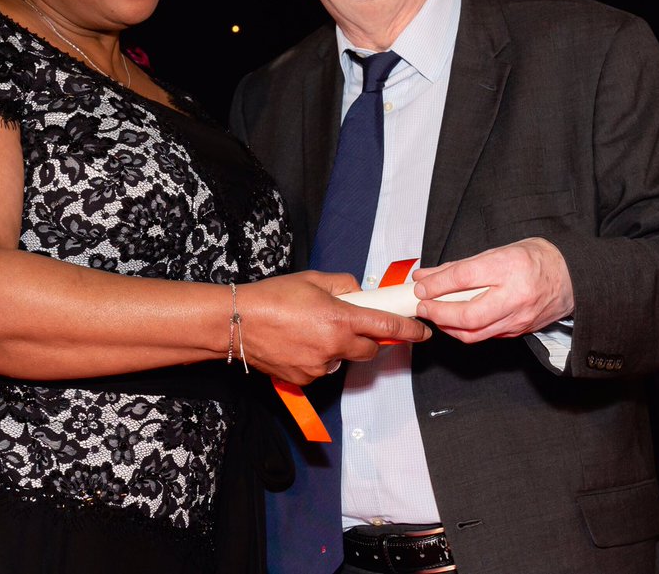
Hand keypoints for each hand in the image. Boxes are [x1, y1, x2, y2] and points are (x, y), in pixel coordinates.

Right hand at [239, 271, 431, 383]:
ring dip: (339, 348)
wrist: (236, 322)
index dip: (408, 330)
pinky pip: (323, 369)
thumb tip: (359, 293)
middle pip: (369, 350)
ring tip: (311, 331)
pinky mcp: (305, 379)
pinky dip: (319, 358)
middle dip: (368, 338)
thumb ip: (344, 285)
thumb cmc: (271, 297)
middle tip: (353, 324)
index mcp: (340, 319)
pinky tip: (299, 343)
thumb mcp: (313, 279)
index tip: (422, 331)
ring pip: (344, 359)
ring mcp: (320, 367)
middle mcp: (334, 346)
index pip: (386, 327)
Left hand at [412, 237, 573, 341]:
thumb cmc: (536, 259)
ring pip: (474, 333)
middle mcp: (515, 296)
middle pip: (467, 315)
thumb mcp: (498, 251)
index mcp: (510, 267)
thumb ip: (462, 266)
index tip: (420, 287)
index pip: (464, 278)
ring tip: (434, 314)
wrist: (572, 277)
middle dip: (438, 313)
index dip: (436, 285)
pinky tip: (454, 320)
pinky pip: (485, 335)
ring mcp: (518, 318)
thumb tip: (428, 276)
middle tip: (423, 306)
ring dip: (447, 326)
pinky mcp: (519, 332)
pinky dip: (465, 330)